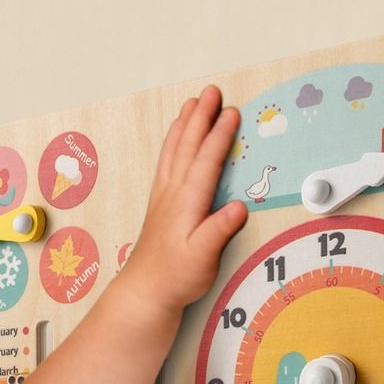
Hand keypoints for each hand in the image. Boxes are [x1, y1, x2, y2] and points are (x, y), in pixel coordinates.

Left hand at [122, 86, 247, 314]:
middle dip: (200, 117)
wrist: (145, 291)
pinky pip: (166, 163)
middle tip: (211, 92)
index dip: (220, 136)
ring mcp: (163, 197)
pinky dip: (173, 144)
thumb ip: (219, 231)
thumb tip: (238, 207)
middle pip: (187, 146)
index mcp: (186, 202)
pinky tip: (175, 140)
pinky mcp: (160, 205)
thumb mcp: (202, 257)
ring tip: (192, 104)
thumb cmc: (175, 277)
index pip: (205, 161)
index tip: (232, 113)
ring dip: (184, 126)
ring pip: (174, 151)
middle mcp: (172, 194)